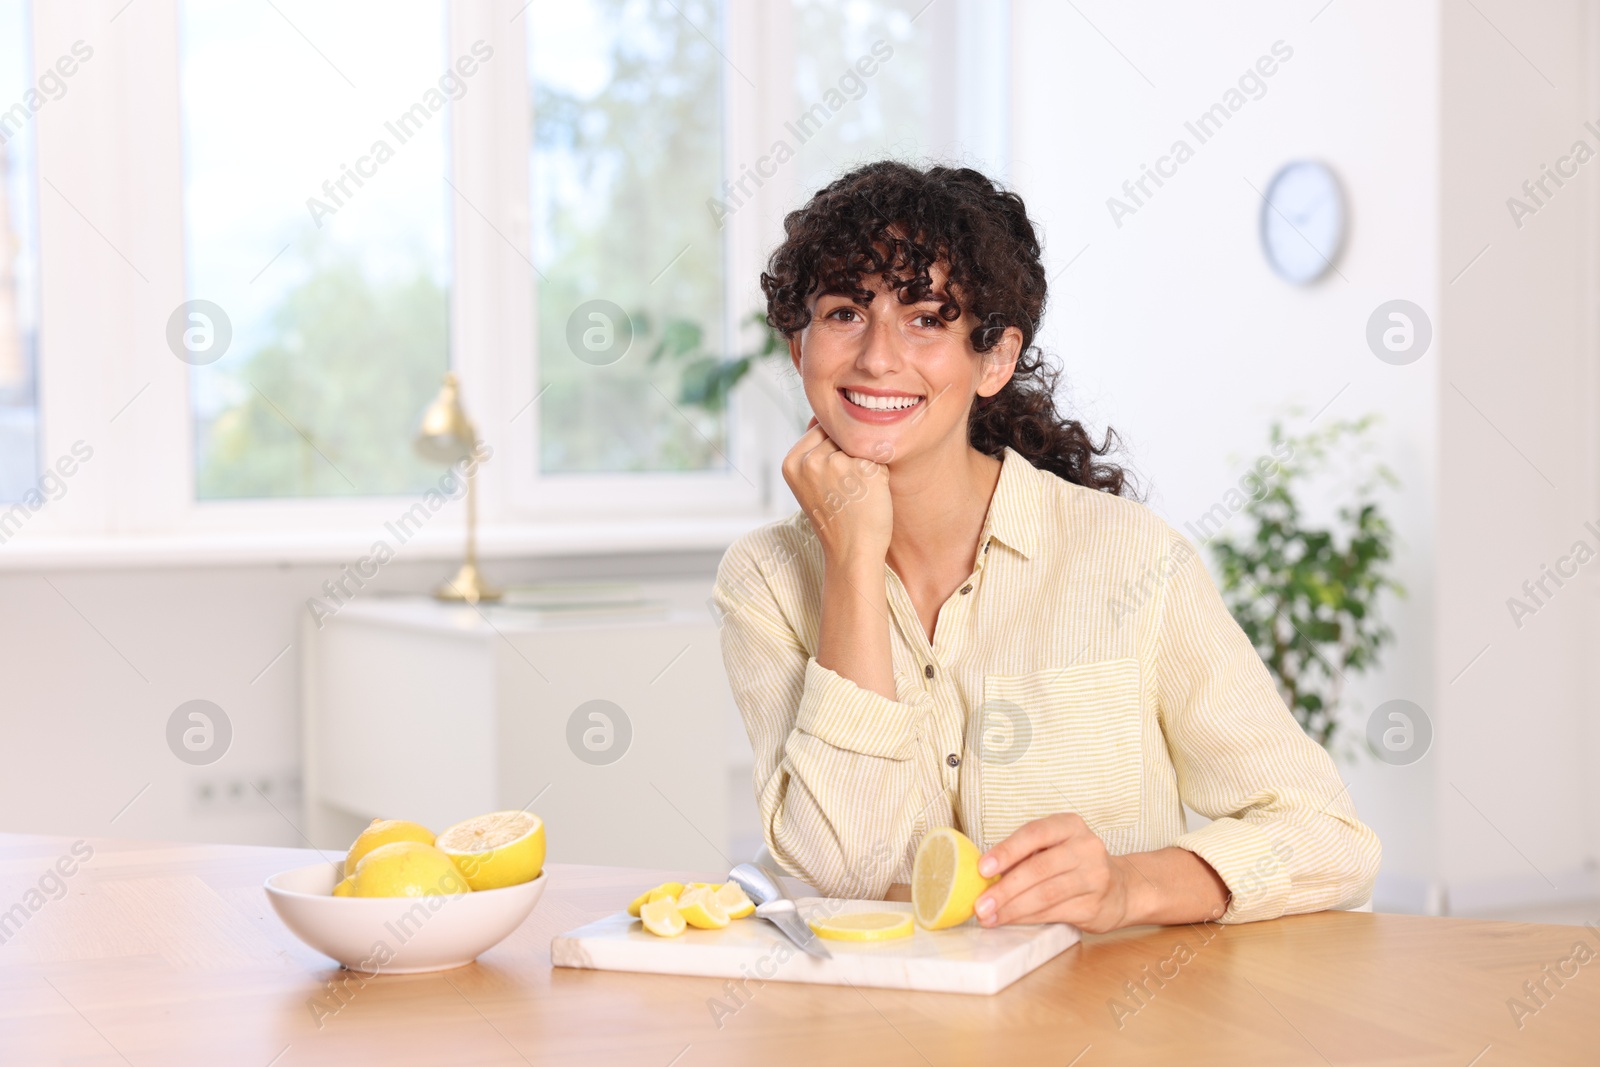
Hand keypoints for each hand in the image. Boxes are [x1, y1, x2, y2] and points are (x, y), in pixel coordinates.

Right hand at [782, 417, 892, 565]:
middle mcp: (811, 460)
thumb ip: (814, 448)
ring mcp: (838, 464)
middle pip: (841, 434)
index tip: (833, 480)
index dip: (834, 451)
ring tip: (856, 493)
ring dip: (866, 463)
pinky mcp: (865, 470)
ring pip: (861, 443)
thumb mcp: (810, 481)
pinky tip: (870, 496)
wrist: (851, 552)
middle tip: (845, 490)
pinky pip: (880, 456)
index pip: (819, 429)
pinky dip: (880, 474)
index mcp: (792, 461)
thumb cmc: (835, 515)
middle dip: (849, 455)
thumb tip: (824, 416)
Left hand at [973, 813, 1132, 933]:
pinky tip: (1011, 920)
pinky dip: (1028, 917)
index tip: (982, 868)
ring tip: (989, 916)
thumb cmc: (1075, 864)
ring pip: (1046, 894)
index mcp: (1070, 825)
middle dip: (1004, 889)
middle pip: (1038, 868)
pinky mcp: (1095, 904)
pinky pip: (1055, 912)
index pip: (1034, 834)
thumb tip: (985, 875)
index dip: (1006, 851)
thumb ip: (1025, 855)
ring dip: (1013, 908)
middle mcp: (1086, 847)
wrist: (1121, 888)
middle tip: (980, 904)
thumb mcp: (1055, 847)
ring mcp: (1094, 877)